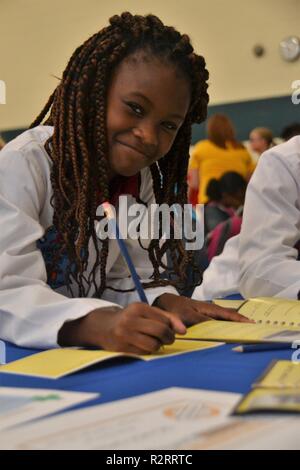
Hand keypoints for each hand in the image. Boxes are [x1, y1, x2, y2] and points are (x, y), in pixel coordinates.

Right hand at [58, 303, 185, 353]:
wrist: (104, 327)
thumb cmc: (131, 319)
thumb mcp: (146, 312)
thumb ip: (166, 318)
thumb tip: (183, 331)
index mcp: (138, 307)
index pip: (165, 319)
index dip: (174, 327)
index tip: (176, 331)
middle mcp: (130, 319)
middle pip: (161, 331)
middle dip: (169, 338)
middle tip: (168, 339)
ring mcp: (124, 334)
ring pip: (154, 344)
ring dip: (159, 346)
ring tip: (155, 342)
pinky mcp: (122, 347)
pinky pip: (144, 352)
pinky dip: (148, 351)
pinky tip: (144, 346)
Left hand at [154, 293, 251, 325]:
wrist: (165, 303)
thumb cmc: (176, 308)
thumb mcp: (188, 315)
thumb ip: (201, 321)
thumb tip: (215, 326)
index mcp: (210, 308)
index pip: (229, 315)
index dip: (241, 319)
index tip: (253, 324)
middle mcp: (211, 310)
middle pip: (230, 317)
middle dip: (242, 322)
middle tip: (256, 328)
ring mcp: (208, 314)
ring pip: (225, 319)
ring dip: (235, 324)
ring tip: (247, 331)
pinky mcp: (203, 318)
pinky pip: (218, 322)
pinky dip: (225, 326)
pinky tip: (228, 332)